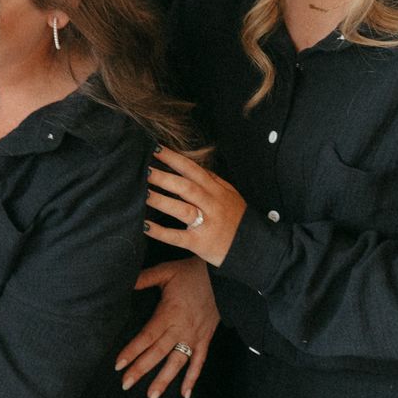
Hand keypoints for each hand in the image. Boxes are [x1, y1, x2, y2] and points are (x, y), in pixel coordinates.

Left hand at [114, 257, 218, 397]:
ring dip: (164, 381)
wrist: (223, 276)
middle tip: (125, 385)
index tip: (118, 364)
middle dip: (141, 370)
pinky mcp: (205, 340)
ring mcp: (194, 337)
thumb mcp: (165, 271)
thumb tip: (123, 284)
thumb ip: (143, 279)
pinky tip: (185, 395)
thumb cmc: (191, 273)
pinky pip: (199, 363)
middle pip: (158, 353)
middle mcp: (181, 329)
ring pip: (178, 363)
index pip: (147, 337)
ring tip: (151, 397)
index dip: (132, 351)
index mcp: (169, 313)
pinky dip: (193, 379)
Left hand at [144, 147, 246, 267]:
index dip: (174, 158)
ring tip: (141, 192)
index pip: (193, 170)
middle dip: (163, 176)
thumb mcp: (230, 194)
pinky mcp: (200, 243)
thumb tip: (191, 164)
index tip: (155, 149)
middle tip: (142, 168)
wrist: (255, 248)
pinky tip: (144, 225)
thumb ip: (212, 180)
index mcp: (216, 190)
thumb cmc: (238, 219)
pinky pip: (177, 236)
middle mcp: (211, 205)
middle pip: (185, 187)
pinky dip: (160, 231)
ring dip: (160, 200)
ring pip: (181, 209)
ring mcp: (206, 224)